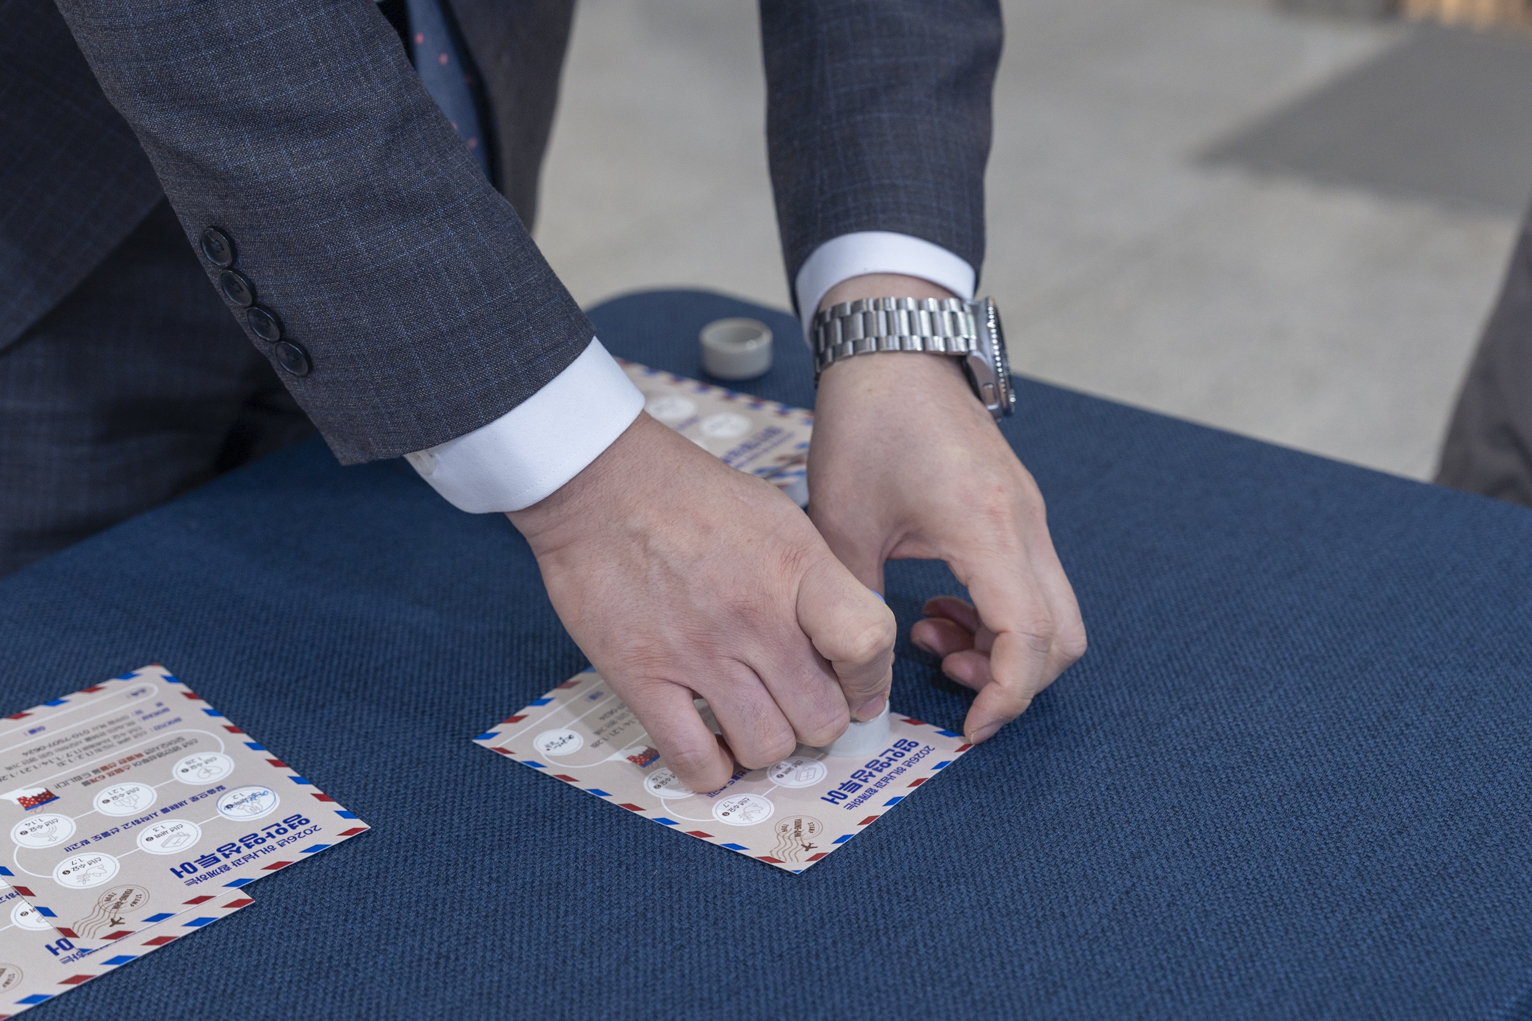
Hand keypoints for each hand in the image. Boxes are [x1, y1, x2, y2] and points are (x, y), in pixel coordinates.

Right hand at [508, 412, 895, 792]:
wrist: (600, 483)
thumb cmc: (691, 495)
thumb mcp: (779, 518)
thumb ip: (819, 581)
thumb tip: (849, 644)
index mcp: (795, 568)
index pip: (867, 643)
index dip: (871, 678)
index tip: (856, 684)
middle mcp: (754, 616)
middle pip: (821, 717)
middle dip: (817, 720)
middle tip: (796, 703)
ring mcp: (697, 651)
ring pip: (766, 747)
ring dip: (766, 744)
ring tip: (750, 719)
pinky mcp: (641, 677)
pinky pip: (694, 761)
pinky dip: (711, 768)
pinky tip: (709, 745)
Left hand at [809, 274, 1085, 743]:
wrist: (893, 350)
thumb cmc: (866, 423)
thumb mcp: (842, 523)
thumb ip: (853, 605)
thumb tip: (859, 673)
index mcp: (988, 528)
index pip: (1031, 637)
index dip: (1006, 696)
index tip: (967, 726)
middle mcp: (1026, 525)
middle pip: (1063, 636)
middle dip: (1014, 679)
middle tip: (950, 683)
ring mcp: (1029, 517)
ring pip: (1054, 613)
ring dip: (1004, 647)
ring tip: (932, 638)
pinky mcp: (1018, 512)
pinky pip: (1032, 584)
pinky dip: (999, 616)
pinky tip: (939, 608)